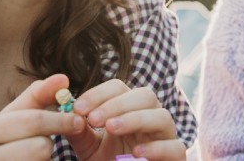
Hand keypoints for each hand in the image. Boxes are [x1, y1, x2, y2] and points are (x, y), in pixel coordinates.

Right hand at [0, 74, 85, 159]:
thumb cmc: (2, 144)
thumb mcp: (14, 119)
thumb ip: (37, 98)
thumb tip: (63, 78)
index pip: (32, 120)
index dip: (60, 120)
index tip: (79, 121)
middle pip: (40, 147)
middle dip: (53, 143)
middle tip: (64, 141)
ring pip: (41, 160)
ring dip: (45, 160)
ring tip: (32, 157)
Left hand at [67, 79, 184, 160]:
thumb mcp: (89, 148)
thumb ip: (79, 131)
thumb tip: (67, 113)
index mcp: (131, 109)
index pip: (120, 88)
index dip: (100, 93)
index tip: (78, 108)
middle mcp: (151, 116)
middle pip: (145, 95)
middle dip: (118, 104)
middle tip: (94, 119)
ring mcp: (166, 136)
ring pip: (162, 116)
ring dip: (136, 118)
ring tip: (111, 128)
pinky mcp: (176, 157)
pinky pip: (176, 147)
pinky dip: (157, 147)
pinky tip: (137, 151)